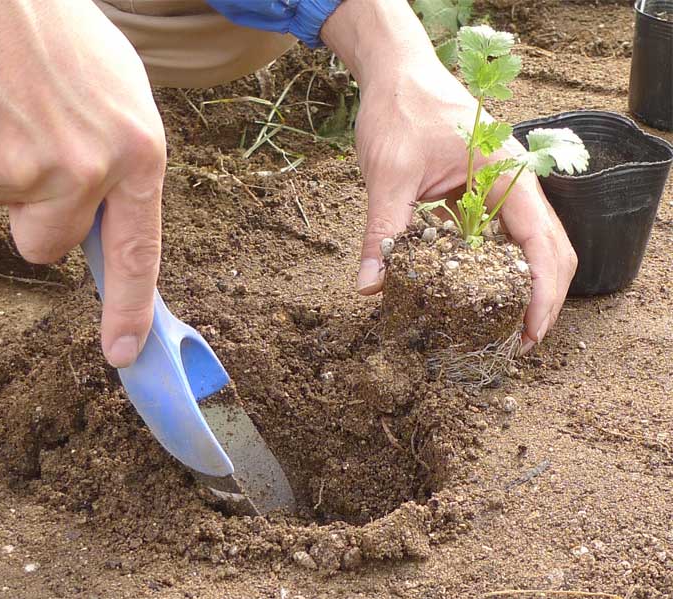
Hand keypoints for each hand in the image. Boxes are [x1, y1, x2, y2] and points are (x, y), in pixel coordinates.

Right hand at [0, 0, 166, 366]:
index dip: (128, 309)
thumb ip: (124, 167)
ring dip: (5, 179)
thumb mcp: (120, 98)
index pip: (137, 255)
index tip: (123, 352)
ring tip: (12, 115)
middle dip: (36, 215)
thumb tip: (108, 224)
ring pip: (5, 215)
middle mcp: (89, 169)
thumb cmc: (63, 35)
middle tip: (33, 152)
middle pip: (47, 246)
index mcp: (138, 154)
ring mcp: (30, 166)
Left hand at [322, 0, 576, 352]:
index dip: (542, 293)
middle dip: (543, 298)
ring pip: (533, 244)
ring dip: (526, 285)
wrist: (397, 73)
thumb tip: (370, 288)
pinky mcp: (485, 190)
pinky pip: (505, 234)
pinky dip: (501, 266)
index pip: (542, 244)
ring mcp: (504, 186)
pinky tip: (481, 290)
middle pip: (552, 249)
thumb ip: (384, 233)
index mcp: (508, 175)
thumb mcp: (390, 175)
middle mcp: (516, 182)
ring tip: (505, 325)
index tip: (529, 332)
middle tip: (518, 342)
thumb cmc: (401, 111)